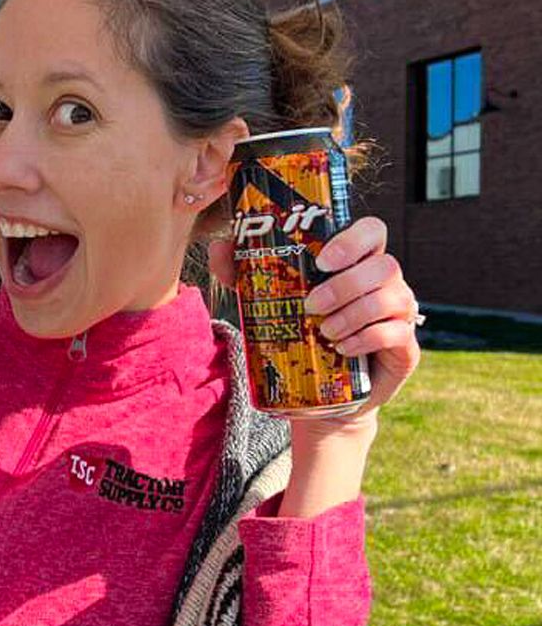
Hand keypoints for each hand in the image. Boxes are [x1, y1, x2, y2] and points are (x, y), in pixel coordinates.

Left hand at [208, 215, 422, 441]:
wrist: (319, 394)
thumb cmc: (298, 334)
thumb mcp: (268, 302)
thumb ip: (243, 272)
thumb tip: (219, 246)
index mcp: (357, 262)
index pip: (373, 231)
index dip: (353, 240)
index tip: (322, 260)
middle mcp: (385, 283)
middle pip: (385, 264)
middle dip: (346, 284)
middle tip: (311, 305)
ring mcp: (400, 313)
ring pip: (393, 297)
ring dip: (353, 314)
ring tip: (323, 332)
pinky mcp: (405, 347)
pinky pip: (396, 333)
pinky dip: (366, 339)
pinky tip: (342, 349)